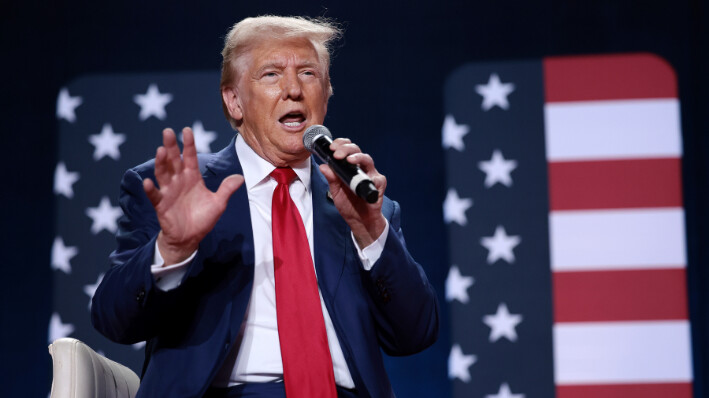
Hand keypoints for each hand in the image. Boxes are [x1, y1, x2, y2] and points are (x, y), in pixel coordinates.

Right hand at [143, 127, 243, 263]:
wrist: (190, 238)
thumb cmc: (202, 218)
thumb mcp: (218, 203)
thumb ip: (226, 189)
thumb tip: (241, 177)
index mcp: (192, 178)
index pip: (190, 157)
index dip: (188, 145)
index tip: (186, 130)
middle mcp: (179, 181)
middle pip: (174, 161)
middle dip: (171, 147)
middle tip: (168, 131)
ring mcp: (169, 192)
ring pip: (163, 174)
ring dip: (161, 163)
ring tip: (160, 150)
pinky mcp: (161, 205)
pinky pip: (155, 196)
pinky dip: (151, 189)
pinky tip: (148, 181)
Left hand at [319, 138, 386, 247]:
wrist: (359, 221)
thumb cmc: (349, 205)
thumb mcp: (336, 191)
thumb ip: (331, 179)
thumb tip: (323, 166)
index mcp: (350, 167)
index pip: (346, 149)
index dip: (340, 144)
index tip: (332, 148)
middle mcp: (361, 168)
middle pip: (356, 150)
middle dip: (346, 148)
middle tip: (337, 153)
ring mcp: (371, 175)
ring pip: (367, 159)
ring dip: (358, 157)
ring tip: (349, 160)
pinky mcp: (378, 185)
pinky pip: (377, 178)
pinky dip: (371, 178)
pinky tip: (365, 178)